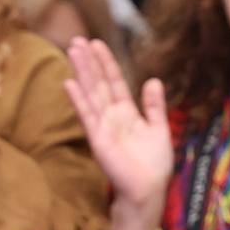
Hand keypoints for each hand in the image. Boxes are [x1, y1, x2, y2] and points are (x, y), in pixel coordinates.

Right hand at [62, 37, 174, 229]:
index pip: (115, 82)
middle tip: (77, 40)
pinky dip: (79, 99)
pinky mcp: (98, 138)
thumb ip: (154, 105)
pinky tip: (70, 83)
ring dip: (82, 72)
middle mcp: (111, 116)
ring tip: (72, 51)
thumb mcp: (159, 129)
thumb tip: (154, 80)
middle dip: (89, 62)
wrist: (147, 190)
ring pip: (91, 93)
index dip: (106, 63)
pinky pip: (87, 115)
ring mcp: (102, 126)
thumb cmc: (153, 164)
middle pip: (99, 83)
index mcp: (126, 112)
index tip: (97, 43)